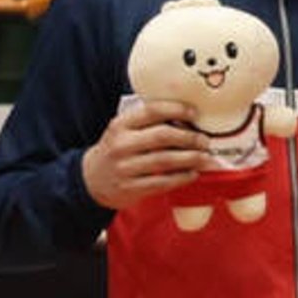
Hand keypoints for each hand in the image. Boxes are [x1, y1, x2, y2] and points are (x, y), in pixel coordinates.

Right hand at [81, 100, 209, 209]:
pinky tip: (193, 173)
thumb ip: (149, 122)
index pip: (151, 111)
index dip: (176, 109)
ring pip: (165, 160)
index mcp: (120, 125)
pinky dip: (182, 177)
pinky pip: (162, 182)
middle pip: (162, 136)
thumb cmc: (118, 150)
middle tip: (205, 140)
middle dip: (189, 137)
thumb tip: (189, 118)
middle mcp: (121, 145)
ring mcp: (124, 168)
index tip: (195, 113)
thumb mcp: (125, 131)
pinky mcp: (130, 188)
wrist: (91, 180)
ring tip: (205, 157)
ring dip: (191, 158)